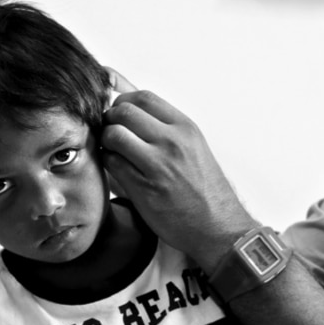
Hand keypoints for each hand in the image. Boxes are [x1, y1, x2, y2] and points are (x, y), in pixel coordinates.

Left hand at [101, 69, 257, 271]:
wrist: (217, 227)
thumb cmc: (203, 188)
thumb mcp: (192, 146)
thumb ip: (165, 126)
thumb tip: (131, 104)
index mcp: (185, 128)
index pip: (144, 97)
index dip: (124, 101)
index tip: (120, 112)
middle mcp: (172, 142)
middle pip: (124, 112)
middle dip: (110, 119)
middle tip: (111, 131)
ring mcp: (158, 164)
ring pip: (114, 135)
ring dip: (106, 140)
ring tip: (112, 150)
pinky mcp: (143, 188)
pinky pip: (112, 163)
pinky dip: (107, 162)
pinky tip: (116, 168)